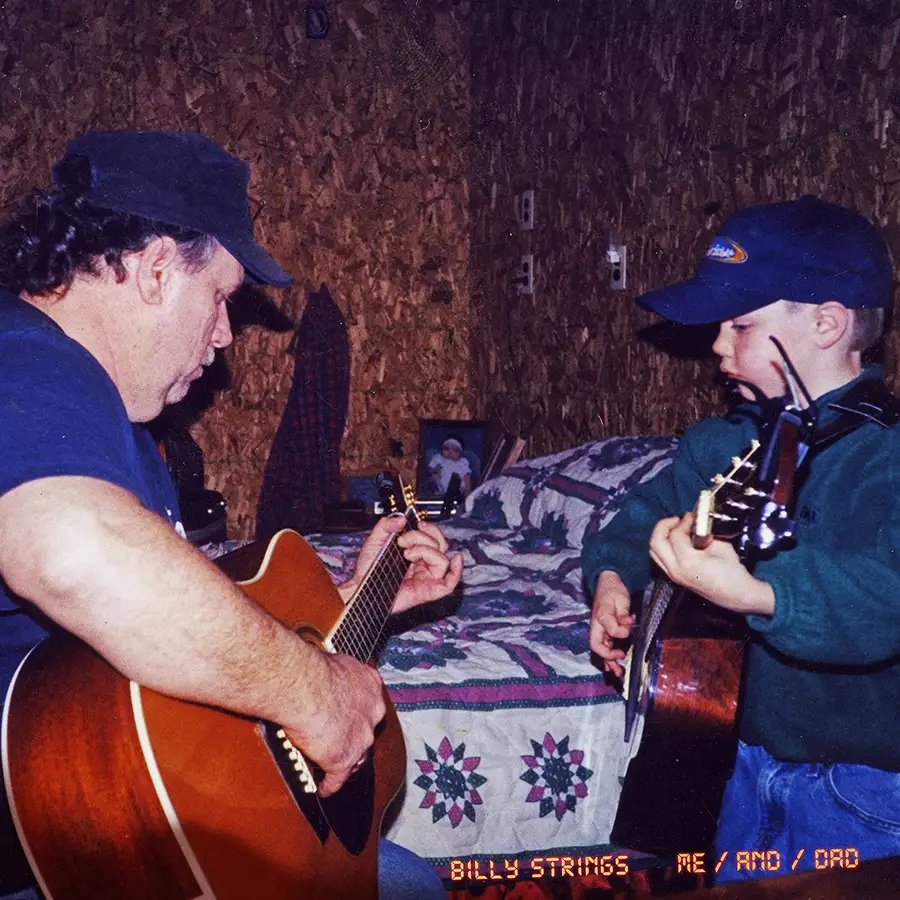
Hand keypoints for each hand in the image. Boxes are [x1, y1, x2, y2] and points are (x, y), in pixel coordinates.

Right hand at [283, 652, 386, 796]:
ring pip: (356, 754)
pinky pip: (338, 778)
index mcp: (370, 684)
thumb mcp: (333, 662)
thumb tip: (323, 669)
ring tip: (332, 766)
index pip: (369, 702)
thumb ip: (336, 673)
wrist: (304, 686)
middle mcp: (373, 711)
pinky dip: (330, 785)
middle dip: (355, 735)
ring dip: (345, 760)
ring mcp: (362, 737)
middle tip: (339, 738)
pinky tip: (324, 789)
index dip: (360, 710)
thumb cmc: (312, 669)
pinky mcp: (344, 759)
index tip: (350, 714)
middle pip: (366, 729)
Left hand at [340, 515, 463, 613]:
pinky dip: (457, 572)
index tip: (419, 523)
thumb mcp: (374, 541)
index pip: (434, 538)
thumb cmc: (367, 570)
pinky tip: (455, 561)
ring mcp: (426, 577)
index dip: (430, 529)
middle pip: (439, 545)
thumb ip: (386, 526)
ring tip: (407, 554)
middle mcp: (422, 565)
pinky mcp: (427, 591)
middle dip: (422, 537)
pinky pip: (449, 584)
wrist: (361, 588)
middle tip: (404, 541)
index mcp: (415, 553)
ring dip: (426, 551)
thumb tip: (402, 518)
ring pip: (442, 559)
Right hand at [590, 570, 633, 677]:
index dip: (621, 632)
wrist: (607, 584)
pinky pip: (603, 647)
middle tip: (620, 661)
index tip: (629, 628)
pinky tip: (613, 666)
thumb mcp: (621, 598)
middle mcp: (597, 625)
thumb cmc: (613, 590)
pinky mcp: (603, 632)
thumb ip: (623, 612)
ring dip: (608, 662)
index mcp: (601, 615)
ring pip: (600, 649)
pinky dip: (608, 658)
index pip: (610, 629)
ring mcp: (599, 629)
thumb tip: (627, 622)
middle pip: (597, 645)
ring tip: (617, 672)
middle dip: (608, 657)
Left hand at [649, 513, 774, 615]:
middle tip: (677, 520)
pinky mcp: (675, 577)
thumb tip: (695, 521)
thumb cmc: (733, 573)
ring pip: (654, 551)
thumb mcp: (721, 545)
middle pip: (655, 542)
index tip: (691, 516)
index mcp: (688, 562)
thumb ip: (705, 531)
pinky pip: (660, 559)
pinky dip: (664, 546)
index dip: (683, 521)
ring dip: (661, 536)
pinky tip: (677, 541)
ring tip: (676, 528)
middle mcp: (676, 570)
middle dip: (663, 526)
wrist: (737, 595)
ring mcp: (673, 575)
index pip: (675, 534)